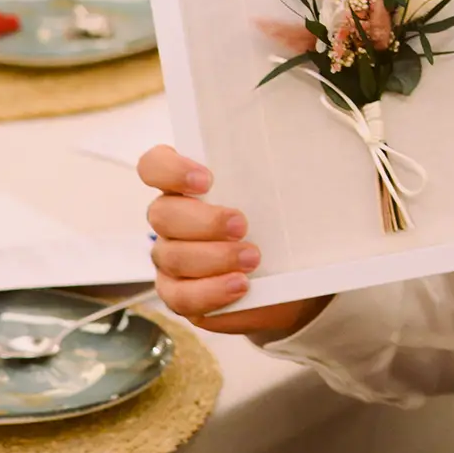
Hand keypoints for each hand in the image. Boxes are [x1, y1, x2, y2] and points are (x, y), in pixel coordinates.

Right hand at [139, 144, 326, 338]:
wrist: (288, 272)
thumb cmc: (277, 220)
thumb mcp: (280, 190)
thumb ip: (273, 172)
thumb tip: (298, 154)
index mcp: (185, 184)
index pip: (154, 166)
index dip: (170, 170)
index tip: (206, 179)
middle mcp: (170, 218)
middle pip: (163, 214)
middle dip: (204, 221)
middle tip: (242, 225)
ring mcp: (170, 257)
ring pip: (173, 257)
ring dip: (214, 258)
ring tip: (252, 259)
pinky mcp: (179, 293)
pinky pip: (181, 297)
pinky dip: (211, 292)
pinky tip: (239, 286)